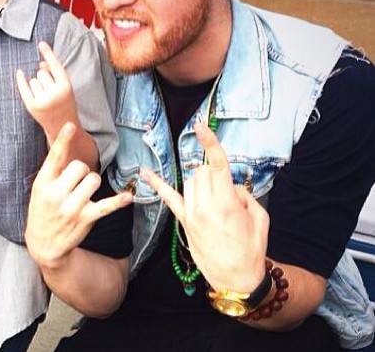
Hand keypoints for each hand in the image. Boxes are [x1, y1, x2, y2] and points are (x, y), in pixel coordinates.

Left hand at [16, 42, 78, 141]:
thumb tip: (40, 63)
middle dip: (44, 77)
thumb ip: (54, 74)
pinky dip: (21, 80)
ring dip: (37, 84)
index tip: (40, 43)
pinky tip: (19, 72)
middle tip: (52, 91)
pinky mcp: (32, 106)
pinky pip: (24, 87)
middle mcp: (54, 94)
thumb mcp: (64, 87)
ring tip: (45, 96)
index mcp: (66, 87)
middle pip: (41, 72)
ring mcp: (42, 100)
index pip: (56, 66)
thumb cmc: (65, 103)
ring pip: (33, 80)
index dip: (48, 53)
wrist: (63, 125)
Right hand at [25, 122, 132, 269]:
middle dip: (81, 170)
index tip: (70, 126)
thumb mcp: (39, 189)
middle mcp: (56, 194)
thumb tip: (67, 146)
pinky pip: (106, 206)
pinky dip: (118, 201)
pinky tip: (128, 197)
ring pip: (93, 180)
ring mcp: (71, 208)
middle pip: (79, 166)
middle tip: (75, 182)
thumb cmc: (43, 210)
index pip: (54, 157)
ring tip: (84, 192)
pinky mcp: (85, 219)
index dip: (63, 140)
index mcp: (43, 183)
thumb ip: (52, 171)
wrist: (43, 244)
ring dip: (92, 182)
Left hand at [140, 122, 268, 292]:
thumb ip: (243, 194)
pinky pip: (168, 197)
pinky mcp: (184, 221)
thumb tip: (228, 184)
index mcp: (227, 202)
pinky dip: (156, 183)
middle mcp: (206, 205)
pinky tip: (144, 172)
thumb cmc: (251, 248)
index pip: (217, 165)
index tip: (200, 126)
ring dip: (202, 181)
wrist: (237, 278)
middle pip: (203, 171)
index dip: (209, 143)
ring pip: (191, 181)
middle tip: (226, 191)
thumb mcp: (259, 217)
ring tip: (215, 199)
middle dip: (215, 174)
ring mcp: (192, 213)